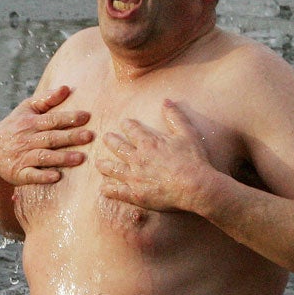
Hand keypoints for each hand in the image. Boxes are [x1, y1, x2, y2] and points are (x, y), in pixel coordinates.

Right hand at [0, 85, 92, 185]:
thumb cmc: (14, 127)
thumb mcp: (25, 109)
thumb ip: (46, 99)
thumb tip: (66, 88)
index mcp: (29, 122)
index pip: (51, 119)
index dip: (68, 118)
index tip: (86, 116)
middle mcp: (26, 139)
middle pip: (51, 138)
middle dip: (70, 137)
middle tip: (89, 136)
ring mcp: (22, 157)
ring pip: (43, 156)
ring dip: (61, 158)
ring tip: (80, 158)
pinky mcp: (18, 173)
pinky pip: (31, 175)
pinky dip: (43, 176)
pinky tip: (57, 176)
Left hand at [96, 99, 212, 211]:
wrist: (195, 186)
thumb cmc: (193, 160)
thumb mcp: (187, 133)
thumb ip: (175, 116)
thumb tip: (166, 100)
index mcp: (148, 143)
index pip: (132, 130)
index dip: (127, 125)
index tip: (123, 122)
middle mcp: (137, 159)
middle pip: (118, 147)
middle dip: (111, 141)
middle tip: (106, 137)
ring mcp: (134, 177)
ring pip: (113, 169)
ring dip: (104, 165)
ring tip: (98, 163)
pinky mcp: (136, 195)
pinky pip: (117, 192)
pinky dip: (109, 189)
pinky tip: (103, 188)